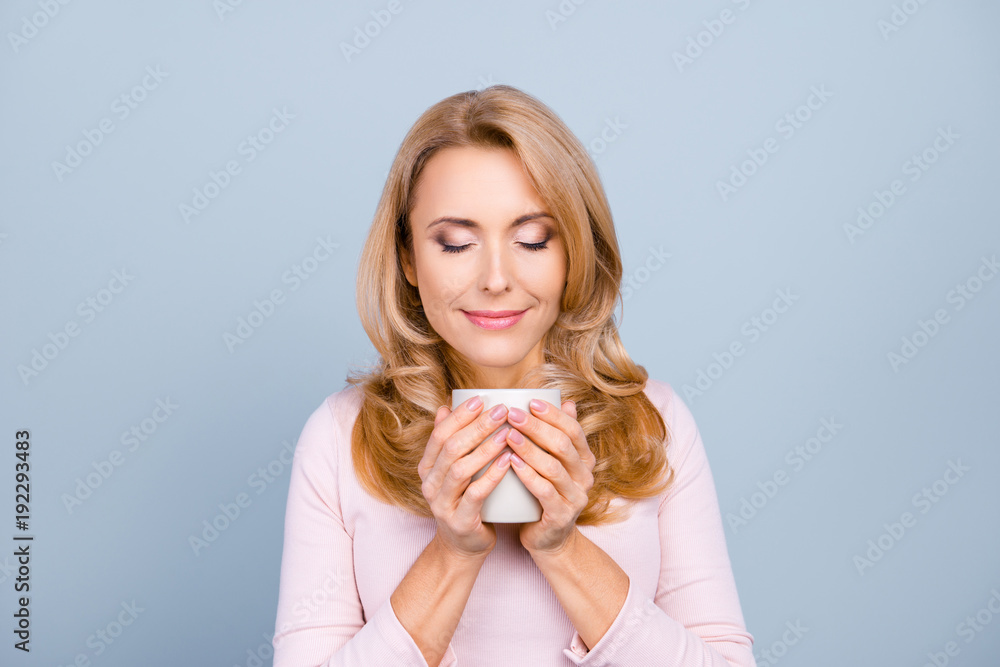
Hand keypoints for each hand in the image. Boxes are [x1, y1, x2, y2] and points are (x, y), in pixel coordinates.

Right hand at [417, 395, 512, 558]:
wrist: (463, 546)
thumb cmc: (465, 500)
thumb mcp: (454, 470)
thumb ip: (450, 442)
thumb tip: (445, 406)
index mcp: (427, 467)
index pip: (440, 435)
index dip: (459, 416)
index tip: (481, 399)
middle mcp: (430, 484)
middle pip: (451, 448)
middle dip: (476, 427)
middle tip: (501, 411)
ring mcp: (442, 504)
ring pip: (461, 469)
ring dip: (485, 448)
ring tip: (508, 433)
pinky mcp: (459, 521)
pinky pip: (476, 494)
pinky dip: (492, 476)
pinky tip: (508, 461)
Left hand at [504, 399, 594, 553]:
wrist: (547, 539)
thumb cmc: (544, 494)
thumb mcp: (553, 463)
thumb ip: (559, 435)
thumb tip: (567, 401)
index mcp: (584, 459)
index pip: (573, 430)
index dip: (553, 414)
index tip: (530, 401)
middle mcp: (585, 477)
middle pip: (563, 445)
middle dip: (536, 427)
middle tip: (511, 414)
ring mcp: (576, 498)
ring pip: (553, 467)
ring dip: (529, 449)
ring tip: (507, 435)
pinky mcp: (561, 516)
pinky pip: (545, 492)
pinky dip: (528, 475)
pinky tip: (511, 462)